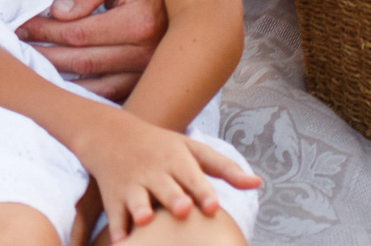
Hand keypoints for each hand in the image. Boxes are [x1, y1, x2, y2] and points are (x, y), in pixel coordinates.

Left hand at [17, 0, 164, 100]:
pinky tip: (61, 91)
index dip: (45, 30)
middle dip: (44, 55)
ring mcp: (147, 75)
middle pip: (81, 61)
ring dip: (59, 82)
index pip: (77, 32)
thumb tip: (59, 12)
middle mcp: (145, 54)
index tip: (22, 27)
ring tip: (31, 72)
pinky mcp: (146, 85)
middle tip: (17, 50)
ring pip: (93, 87)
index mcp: (138, 22)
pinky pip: (110, 98)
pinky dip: (83, 97)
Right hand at [66, 111, 258, 242]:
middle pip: (166, 186)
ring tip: (146, 219)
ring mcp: (132, 184)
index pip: (193, 175)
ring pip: (137, 198)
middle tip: (183, 210)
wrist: (112, 135)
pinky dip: (117, 228)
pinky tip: (122, 242)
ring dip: (141, 209)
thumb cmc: (162, 147)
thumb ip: (224, 168)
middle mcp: (154, 171)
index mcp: (176, 159)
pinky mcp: (114, 197)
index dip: (203, 191)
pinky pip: (115, 214)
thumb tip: (258, 183)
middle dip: (173, 198)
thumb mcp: (192, 149)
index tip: (213, 207)